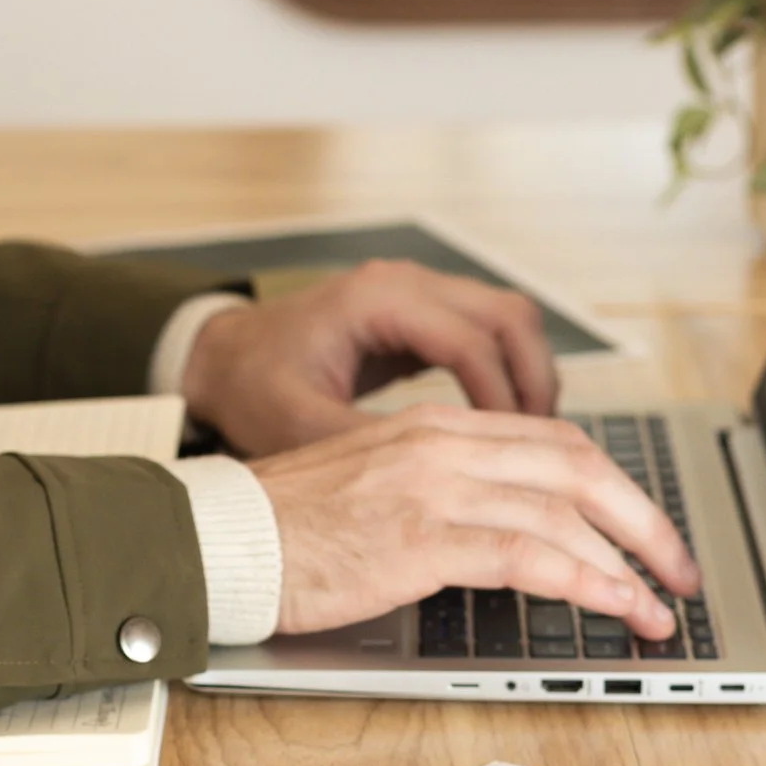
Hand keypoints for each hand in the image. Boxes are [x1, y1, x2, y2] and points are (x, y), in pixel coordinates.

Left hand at [181, 259, 558, 455]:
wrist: (223, 361)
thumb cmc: (252, 387)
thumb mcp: (299, 426)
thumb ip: (365, 445)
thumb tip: (434, 479)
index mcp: (377, 302)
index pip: (469, 341)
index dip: (500, 398)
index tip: (512, 454)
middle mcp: (407, 285)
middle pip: (510, 318)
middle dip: (534, 382)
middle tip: (542, 448)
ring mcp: (420, 296)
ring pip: (510, 322)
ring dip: (529, 377)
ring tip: (533, 443)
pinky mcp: (423, 318)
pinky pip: (490, 336)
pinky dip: (508, 376)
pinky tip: (506, 428)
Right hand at [248, 405, 699, 640]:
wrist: (216, 539)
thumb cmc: (283, 530)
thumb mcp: (374, 491)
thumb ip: (439, 496)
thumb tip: (504, 537)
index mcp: (435, 428)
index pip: (554, 443)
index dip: (618, 488)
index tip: (649, 531)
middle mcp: (443, 444)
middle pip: (579, 467)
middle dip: (646, 521)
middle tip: (680, 570)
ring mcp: (433, 487)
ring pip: (565, 511)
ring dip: (627, 563)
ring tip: (657, 607)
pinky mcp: (420, 537)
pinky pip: (528, 553)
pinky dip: (585, 580)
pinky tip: (612, 604)